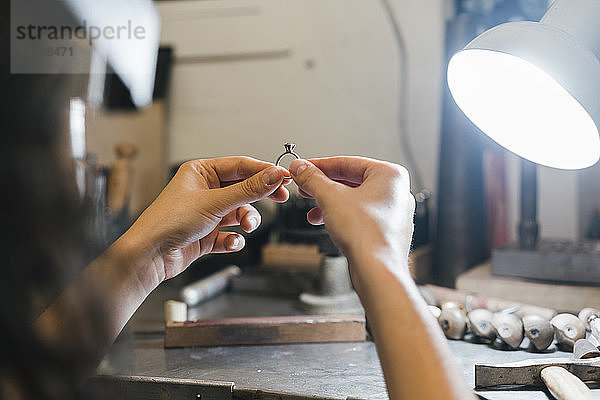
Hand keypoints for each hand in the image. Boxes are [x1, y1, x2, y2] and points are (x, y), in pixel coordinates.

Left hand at [124, 157, 289, 282]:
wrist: (149, 256)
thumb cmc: (168, 222)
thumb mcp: (214, 202)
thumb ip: (248, 190)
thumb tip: (273, 176)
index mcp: (201, 172)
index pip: (240, 166)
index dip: (263, 171)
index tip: (284, 177)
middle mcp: (204, 191)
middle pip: (243, 189)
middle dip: (259, 196)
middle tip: (280, 197)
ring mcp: (206, 213)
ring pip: (239, 213)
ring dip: (246, 221)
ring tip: (246, 227)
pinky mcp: (207, 235)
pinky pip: (230, 234)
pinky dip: (234, 239)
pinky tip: (231, 242)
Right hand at [289, 156, 413, 276]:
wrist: (377, 270)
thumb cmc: (367, 234)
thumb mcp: (330, 197)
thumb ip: (313, 179)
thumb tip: (300, 168)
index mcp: (390, 175)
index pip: (347, 162)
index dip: (319, 165)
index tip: (302, 168)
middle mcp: (395, 192)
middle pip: (351, 181)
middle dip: (323, 186)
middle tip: (304, 187)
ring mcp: (392, 213)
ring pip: (354, 200)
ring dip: (329, 203)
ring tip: (311, 210)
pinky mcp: (386, 231)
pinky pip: (360, 216)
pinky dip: (341, 217)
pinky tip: (324, 222)